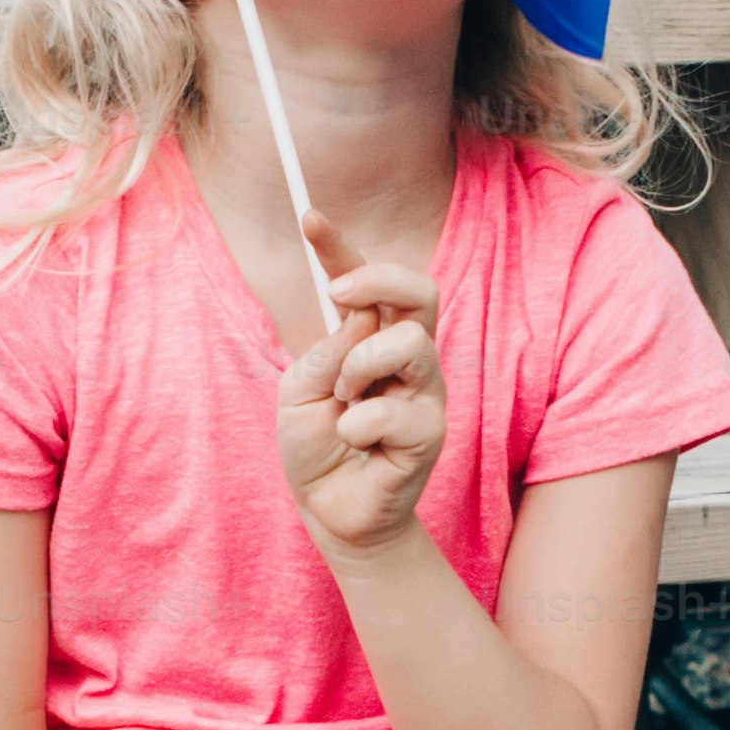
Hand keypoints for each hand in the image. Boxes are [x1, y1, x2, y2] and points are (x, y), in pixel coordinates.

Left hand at [275, 210, 444, 555]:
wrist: (330, 512)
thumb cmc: (317, 447)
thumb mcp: (299, 389)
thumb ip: (327, 350)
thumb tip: (360, 317)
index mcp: (371, 337)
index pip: (366, 282)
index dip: (340, 246)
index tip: (310, 217)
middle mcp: (407, 356)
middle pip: (419, 290)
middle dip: (378, 279)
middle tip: (339, 297)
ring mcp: (425, 391)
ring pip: (409, 342)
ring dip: (360, 367)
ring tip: (343, 401)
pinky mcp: (430, 431)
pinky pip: (389, 410)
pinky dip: (355, 427)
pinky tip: (356, 446)